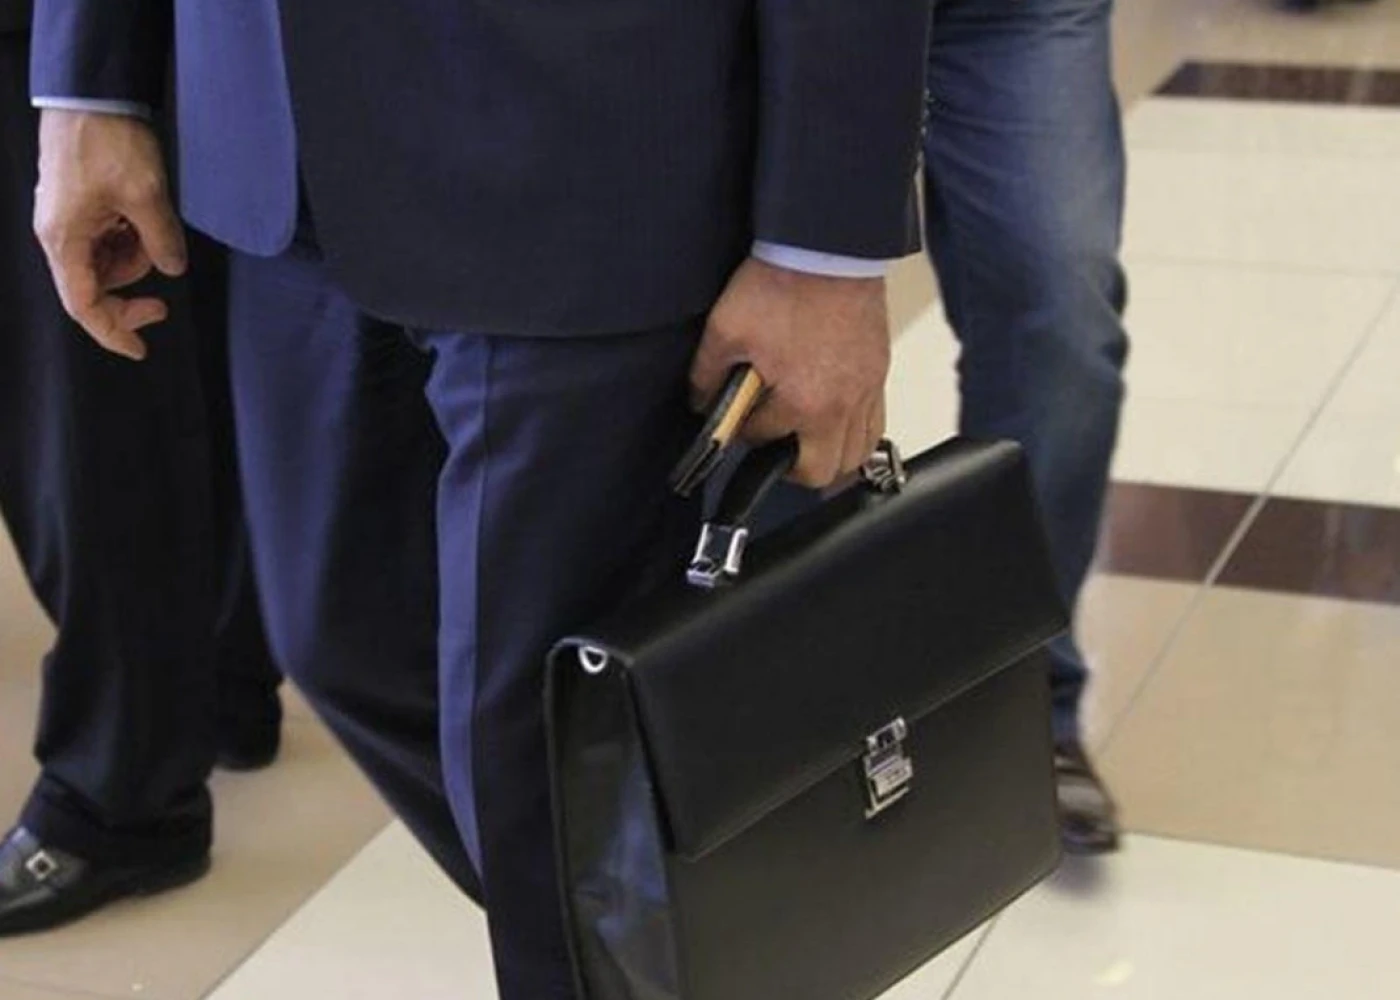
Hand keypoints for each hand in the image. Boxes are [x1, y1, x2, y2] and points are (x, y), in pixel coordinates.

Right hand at [34, 110, 186, 360]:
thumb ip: (162, 240)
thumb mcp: (148, 197)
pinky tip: (143, 219)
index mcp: (65, 239)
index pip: (84, 305)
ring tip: (153, 232)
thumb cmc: (108, 141)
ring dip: (133, 261)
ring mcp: (67, 218)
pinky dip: (128, 240)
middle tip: (164, 303)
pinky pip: (105, 239)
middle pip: (93, 287)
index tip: (140, 350)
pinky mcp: (79, 204)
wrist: (91, 94)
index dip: (112, 332)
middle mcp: (58, 234)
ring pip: (103, 263)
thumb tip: (173, 268)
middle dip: (130, 293)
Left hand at [692, 258, 890, 486]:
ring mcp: (866, 390)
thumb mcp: (725, 330)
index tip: (738, 411)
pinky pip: (876, 424)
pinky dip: (854, 433)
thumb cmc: (782, 283)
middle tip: (775, 443)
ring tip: (805, 438)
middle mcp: (842, 405)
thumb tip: (703, 405)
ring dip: (828, 454)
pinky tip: (833, 419)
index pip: (763, 439)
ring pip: (856, 454)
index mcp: (803, 402)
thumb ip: (706, 377)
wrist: (828, 246)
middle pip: (822, 471)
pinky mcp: (879, 372)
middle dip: (792, 465)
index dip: (743, 427)